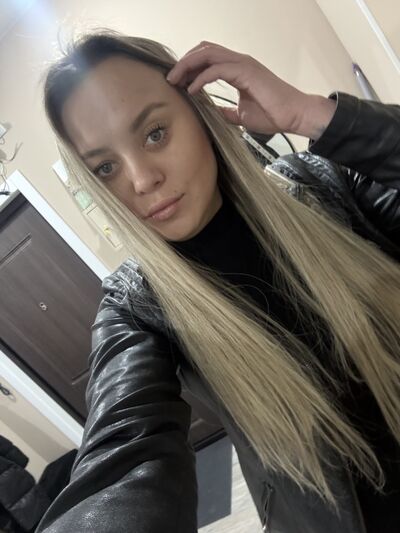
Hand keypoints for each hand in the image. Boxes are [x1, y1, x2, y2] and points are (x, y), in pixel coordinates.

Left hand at [167, 41, 335, 139]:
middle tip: (170, 79)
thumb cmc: (273, 115)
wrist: (294, 115)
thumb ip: (226, 112)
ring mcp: (243, 64)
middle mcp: (239, 62)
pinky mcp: (246, 72)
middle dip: (183, 63)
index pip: (208, 58)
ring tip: (175, 81)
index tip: (177, 82)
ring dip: (187, 66)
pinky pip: (216, 69)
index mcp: (237, 69)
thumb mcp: (241, 116)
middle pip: (203, 50)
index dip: (190, 67)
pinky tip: (191, 90)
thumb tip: (212, 115)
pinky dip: (200, 79)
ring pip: (207, 54)